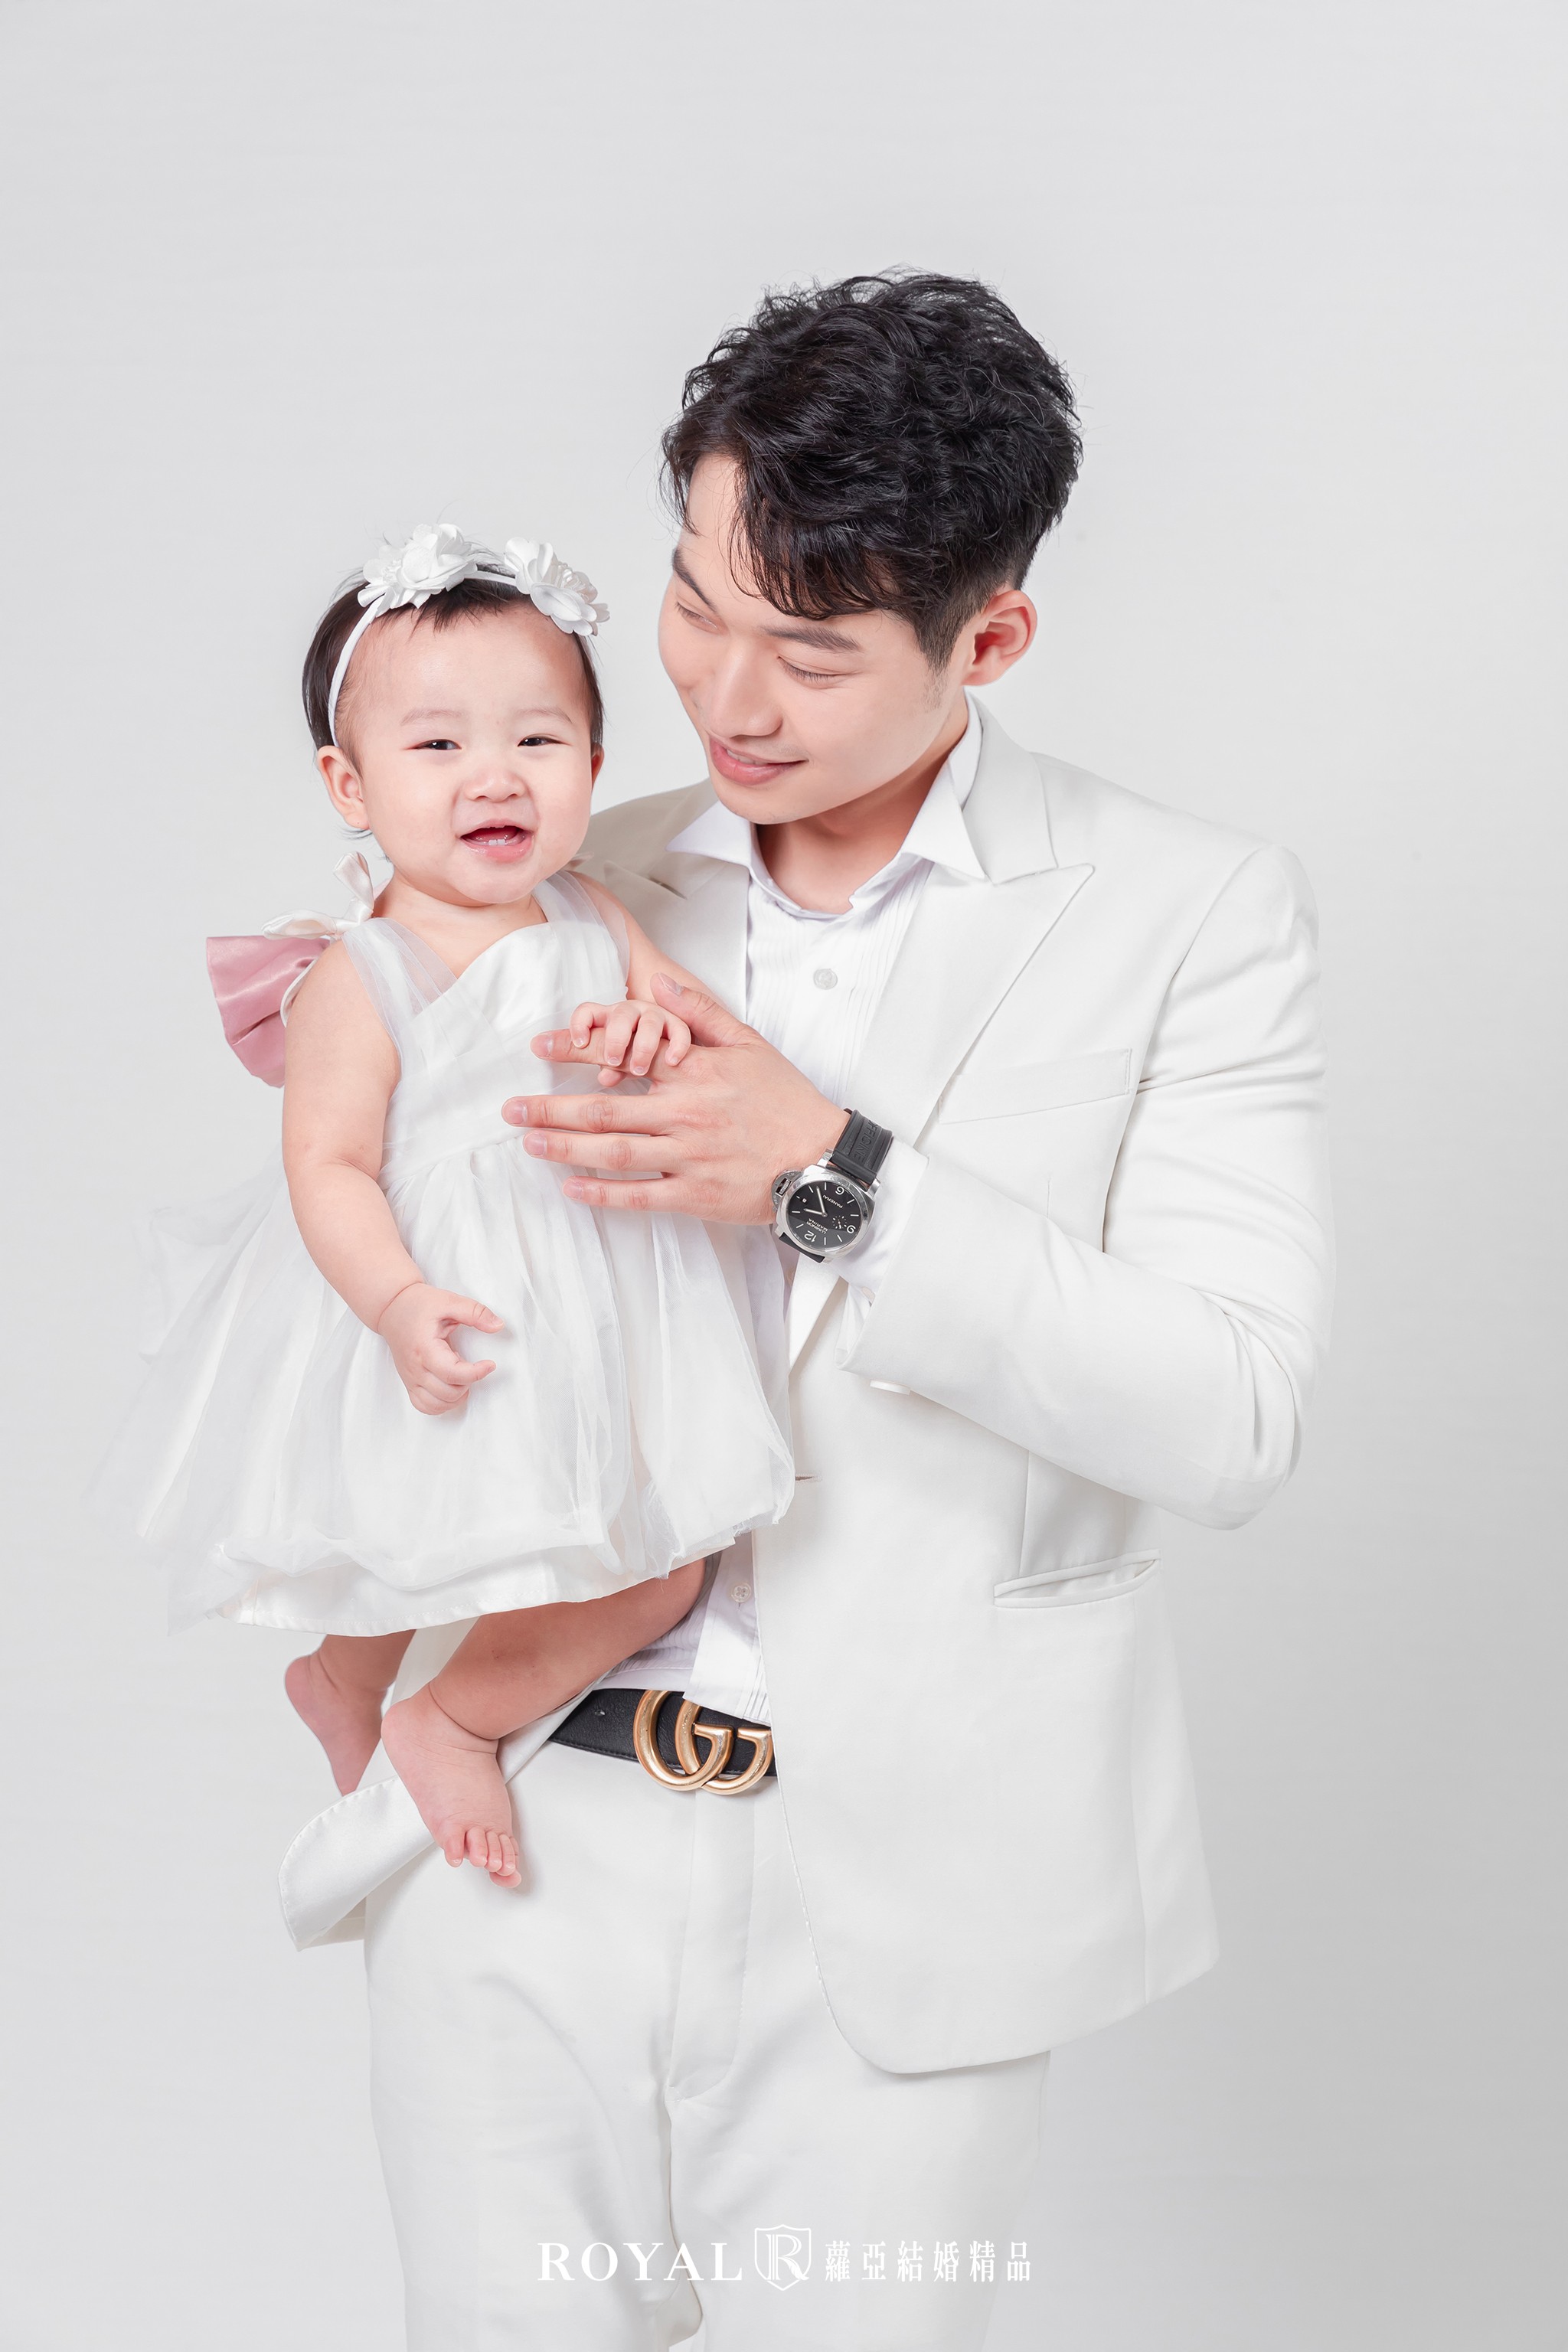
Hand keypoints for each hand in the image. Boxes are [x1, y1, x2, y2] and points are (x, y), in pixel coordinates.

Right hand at [375, 1283, 503, 1413]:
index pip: (454, 1374)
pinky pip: (424, 1406)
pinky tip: (451, 1389)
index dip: (477, 1373)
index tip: (490, 1364)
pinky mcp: (409, 1382)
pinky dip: (441, 1404)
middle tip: (474, 1365)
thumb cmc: (418, 1304)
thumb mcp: (450, 1301)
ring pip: (437, 1405)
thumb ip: (475, 1313)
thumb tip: (498, 1325)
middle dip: (468, 1382)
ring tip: (463, 1377)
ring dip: (457, 1396)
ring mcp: (410, 1377)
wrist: (391, 1308)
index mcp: (425, 1349)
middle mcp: (416, 1368)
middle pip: (448, 1393)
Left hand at [509, 973, 849, 1222]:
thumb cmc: (786, 1101)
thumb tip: (657, 983)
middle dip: (549, 1108)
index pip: (623, 1054)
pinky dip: (602, 1193)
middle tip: (509, 1109)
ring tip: (528, 1142)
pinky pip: (639, 1195)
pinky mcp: (696, 1195)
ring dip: (564, 1147)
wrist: (822, 1159)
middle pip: (603, 1109)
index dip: (575, 1050)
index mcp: (695, 1072)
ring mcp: (689, 1156)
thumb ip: (699, 1012)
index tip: (539, 1046)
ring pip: (613, 1151)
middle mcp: (686, 1113)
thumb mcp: (749, 1043)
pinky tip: (571, 1187)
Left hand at [563, 995, 692, 1086]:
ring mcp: (656, 1017)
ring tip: (639, 1069)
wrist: (677, 1051)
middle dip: (615, 1039)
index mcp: (609, 1021)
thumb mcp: (621, 1063)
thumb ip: (614, 1069)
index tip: (580, 1044)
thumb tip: (605, 1078)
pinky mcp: (679, 1027)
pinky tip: (671, 1061)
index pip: (588, 1012)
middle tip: (613, 1061)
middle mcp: (631, 1014)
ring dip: (642, 1046)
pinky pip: (679, 1030)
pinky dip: (675, 1045)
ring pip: (649, 1023)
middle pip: (620, 1016)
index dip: (580, 1024)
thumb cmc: (640, 1055)